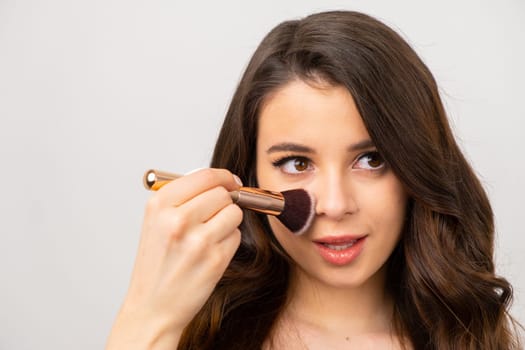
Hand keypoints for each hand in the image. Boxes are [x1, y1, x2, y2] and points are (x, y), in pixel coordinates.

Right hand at [106, 168, 242, 348]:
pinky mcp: (215, 260)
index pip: (206, 176)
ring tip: (210, 236)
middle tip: (215, 215)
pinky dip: (229, 242)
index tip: (230, 183)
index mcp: (160, 205)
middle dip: (225, 202)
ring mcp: (198, 240)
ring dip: (228, 222)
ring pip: (234, 213)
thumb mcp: (156, 222)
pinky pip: (236, 236)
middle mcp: (177, 220)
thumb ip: (184, 197)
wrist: (153, 307)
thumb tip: (221, 181)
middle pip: (223, 193)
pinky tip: (210, 253)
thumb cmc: (156, 264)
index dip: (224, 177)